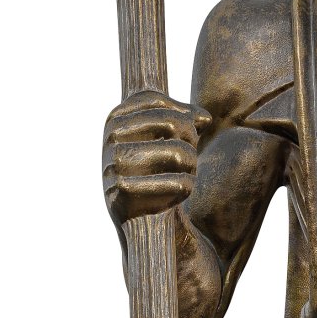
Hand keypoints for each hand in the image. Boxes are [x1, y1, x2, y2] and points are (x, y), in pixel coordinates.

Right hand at [102, 90, 208, 225]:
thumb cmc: (152, 169)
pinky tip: (181, 191)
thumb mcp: (164, 139)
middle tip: (190, 157)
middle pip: (172, 124)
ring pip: (177, 153)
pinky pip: (177, 183)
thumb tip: (205, 118)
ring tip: (186, 173)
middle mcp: (111, 137)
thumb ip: (184, 119)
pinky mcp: (125, 192)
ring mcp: (115, 163)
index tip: (190, 132)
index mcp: (117, 118)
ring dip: (191, 165)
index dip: (184, 117)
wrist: (136, 214)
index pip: (159, 103)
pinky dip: (187, 187)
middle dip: (190, 141)